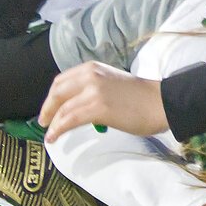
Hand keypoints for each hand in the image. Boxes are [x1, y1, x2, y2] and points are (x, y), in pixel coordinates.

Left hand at [39, 62, 167, 140]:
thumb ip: (94, 89)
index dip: (52, 96)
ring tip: (49, 134)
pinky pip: (69, 120)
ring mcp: (93, 91)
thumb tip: (80, 106)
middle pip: (57, 92)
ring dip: (52, 123)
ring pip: (62, 108)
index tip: (49, 108)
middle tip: (44, 121)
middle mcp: (90, 75)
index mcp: (92, 68)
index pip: (62, 81)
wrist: (161, 102)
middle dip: (47, 108)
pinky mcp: (97, 107)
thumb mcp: (112, 83)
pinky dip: (58, 129)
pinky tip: (54, 137)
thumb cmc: (142, 98)